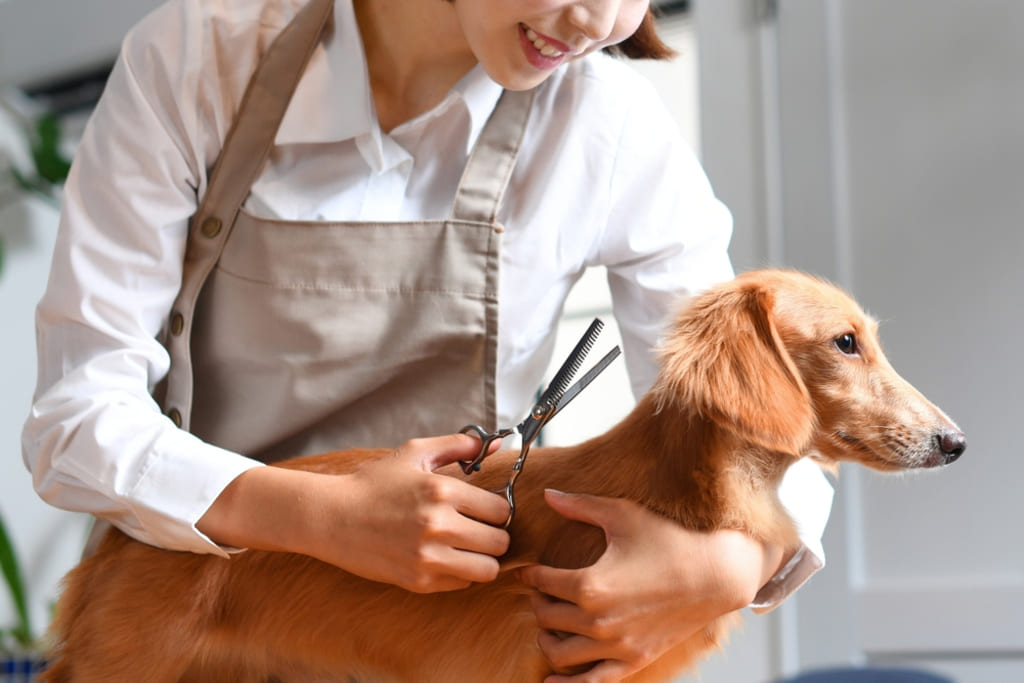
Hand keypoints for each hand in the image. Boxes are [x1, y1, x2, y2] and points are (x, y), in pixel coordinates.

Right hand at [199, 434, 510, 592]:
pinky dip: (461, 573)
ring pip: (487, 570)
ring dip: (483, 559)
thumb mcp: (414, 453)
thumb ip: (458, 445)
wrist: (331, 516)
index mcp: (442, 490)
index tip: (486, 509)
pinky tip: (445, 558)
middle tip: (479, 529)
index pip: (501, 509)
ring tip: (468, 548)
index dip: (497, 509)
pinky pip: (462, 584)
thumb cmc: (373, 483)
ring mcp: (428, 557)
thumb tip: (499, 443)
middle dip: (494, 535)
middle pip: (500, 542)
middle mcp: (438, 525)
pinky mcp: (418, 580)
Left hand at [517, 490, 782, 681]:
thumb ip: (580, 506)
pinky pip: (590, 682)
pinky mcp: (632, 660)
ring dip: (547, 636)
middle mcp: (597, 620)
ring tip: (550, 623)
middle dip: (538, 600)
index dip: (530, 573)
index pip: (541, 582)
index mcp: (589, 585)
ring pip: (558, 652)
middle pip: (545, 616)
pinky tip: (550, 679)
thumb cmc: (669, 540)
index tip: (528, 569)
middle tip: (542, 590)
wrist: (715, 574)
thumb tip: (547, 493)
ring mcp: (615, 645)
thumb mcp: (622, 515)